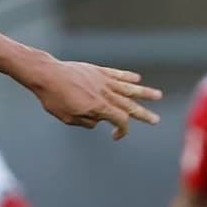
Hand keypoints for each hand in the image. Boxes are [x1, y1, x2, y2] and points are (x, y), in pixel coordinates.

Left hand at [25, 58, 161, 139]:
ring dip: (144, 92)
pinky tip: (137, 79)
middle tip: (156, 120)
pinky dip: (128, 76)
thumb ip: (86, 121)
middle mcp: (105, 93)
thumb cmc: (54, 98)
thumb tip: (97, 120)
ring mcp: (103, 80)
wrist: (48, 75)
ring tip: (158, 96)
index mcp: (99, 107)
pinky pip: (117, 74)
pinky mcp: (98, 71)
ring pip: (129, 87)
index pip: (120, 120)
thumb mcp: (68, 118)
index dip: (122, 130)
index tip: (115, 135)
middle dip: (143, 114)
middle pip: (130, 105)